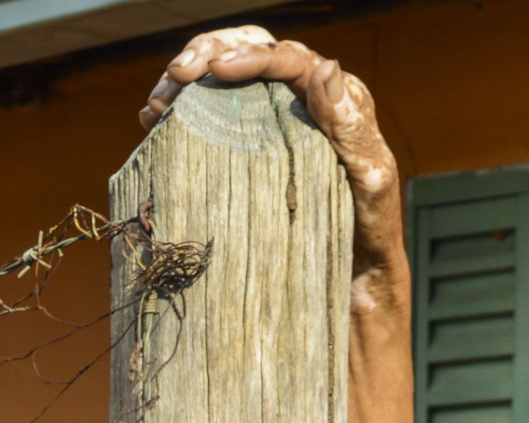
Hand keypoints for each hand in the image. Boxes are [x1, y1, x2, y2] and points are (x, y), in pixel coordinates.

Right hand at [141, 29, 402, 313]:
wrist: (354, 267)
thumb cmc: (370, 225)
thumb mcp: (371, 180)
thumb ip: (352, 127)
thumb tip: (326, 66)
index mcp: (337, 99)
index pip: (290, 59)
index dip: (252, 55)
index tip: (218, 69)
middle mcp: (303, 97)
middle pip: (250, 49)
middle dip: (209, 51)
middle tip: (178, 75)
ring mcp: (272, 116)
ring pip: (224, 73)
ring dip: (186, 80)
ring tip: (158, 103)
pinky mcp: (248, 140)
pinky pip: (211, 110)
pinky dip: (181, 109)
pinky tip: (157, 121)